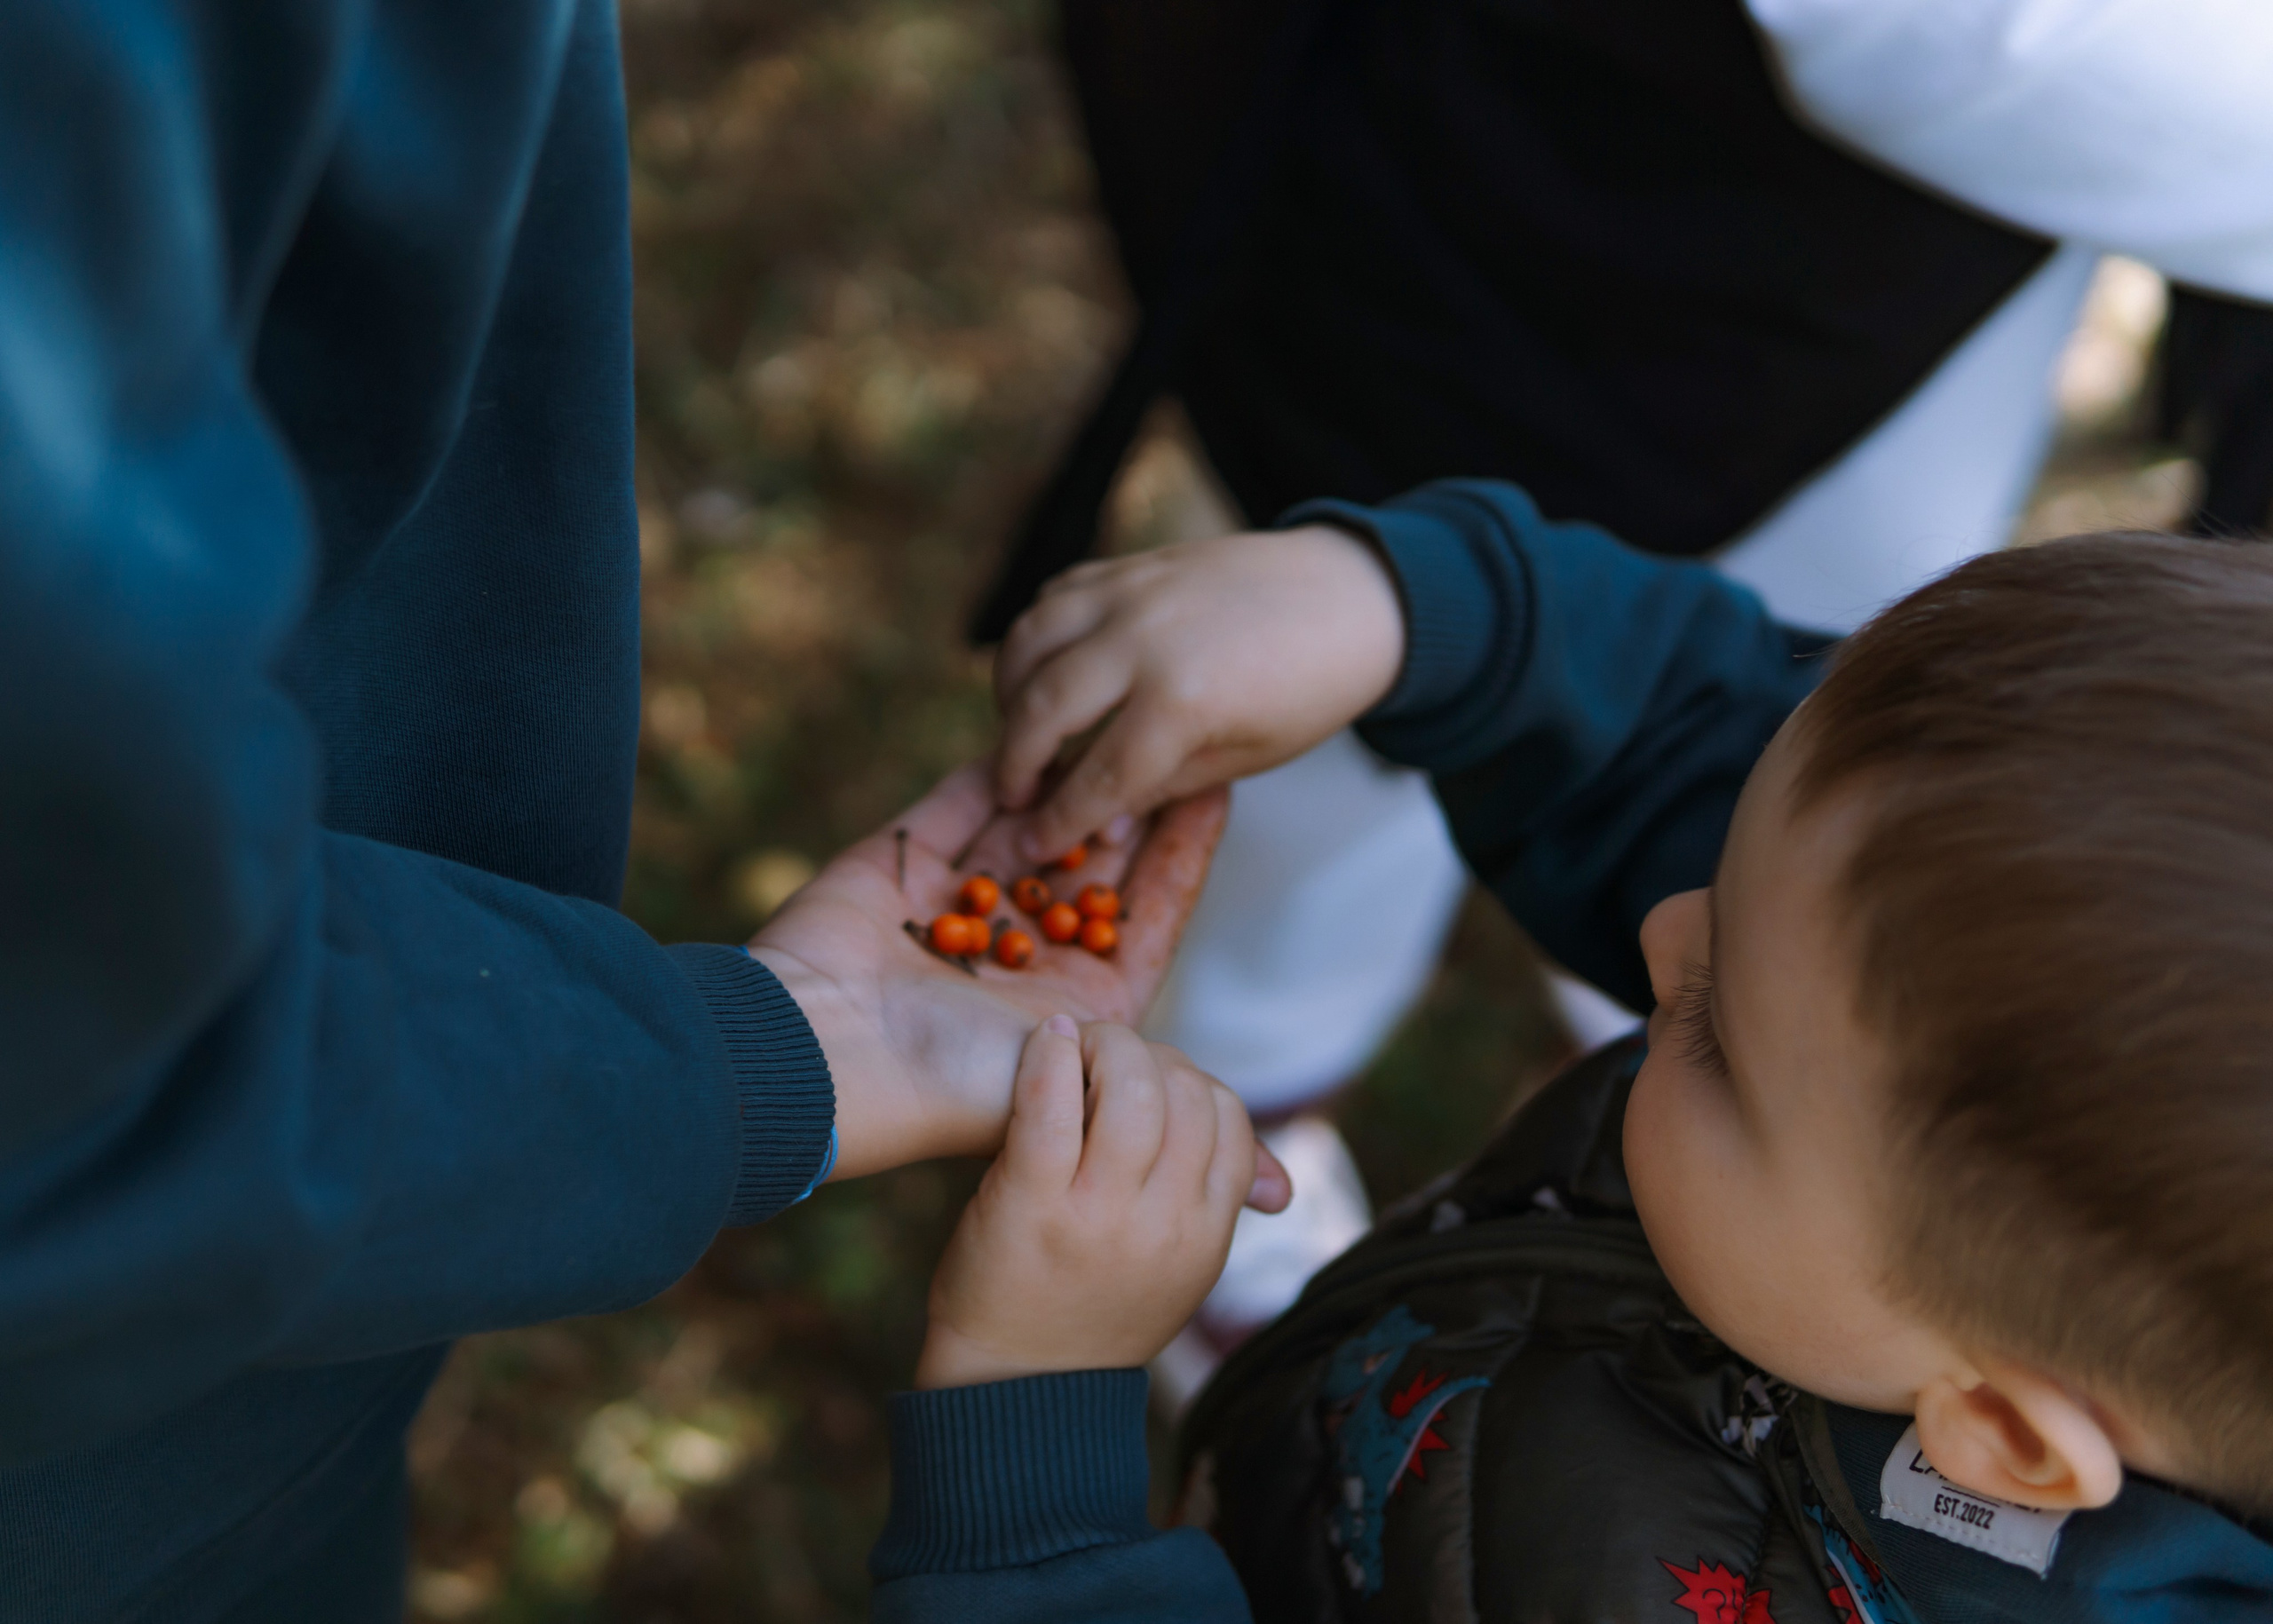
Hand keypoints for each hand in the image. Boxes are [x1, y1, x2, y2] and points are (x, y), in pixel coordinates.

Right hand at [747, 763, 1287, 1206]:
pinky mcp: (905, 861)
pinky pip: (962, 801)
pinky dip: (1001, 765)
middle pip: (1097, 860)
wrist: (824, 1052)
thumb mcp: (1092, 1090)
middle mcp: (1024, 952)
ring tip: (1116, 719)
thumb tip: (1287, 1195)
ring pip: (1035, 824)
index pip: (1150, 913)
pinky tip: (1043, 717)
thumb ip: (1182, 1103)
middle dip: (1136, 799)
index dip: (1185, 851)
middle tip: (1175, 731)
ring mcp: (960, 903)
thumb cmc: (953, 1079)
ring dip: (1073, 777)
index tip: (1222, 785)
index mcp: (1078, 1006)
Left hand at [917, 1017, 1261, 1387]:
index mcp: (1205, 1236)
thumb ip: (1218, 1214)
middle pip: (1187, 1092)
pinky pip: (1052, 1102)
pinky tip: (1049, 1040)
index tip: (1150, 1082)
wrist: (1009, 1390)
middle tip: (1107, 1053)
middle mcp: (1163, 1223)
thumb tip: (1282, 1187)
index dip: (1194, 1081)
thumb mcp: (1178, 1276)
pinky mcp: (1031, 1204)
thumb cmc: (1089, 1315)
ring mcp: (1099, 1214)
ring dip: (1107, 1044)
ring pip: (1132, 1087)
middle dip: (1149, 1053)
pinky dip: (1052, 1056)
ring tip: (1077, 1044)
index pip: (1231, 1120)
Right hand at [992, 524, 1405, 863]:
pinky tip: (1046, 674)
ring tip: (1020, 732)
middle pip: (1043, 706)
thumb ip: (1164, 786)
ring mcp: (1132, 591)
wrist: (1352, 596)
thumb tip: (1101, 819)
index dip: (1060, 819)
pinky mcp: (1130, 565)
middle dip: (1016, 761)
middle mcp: (1145, 638)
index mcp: (1184, 699)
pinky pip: (1055, 599)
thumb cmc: (1309, 690)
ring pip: (1031, 640)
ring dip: (1010, 693)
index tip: (1032, 844)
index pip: (1098, 775)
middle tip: (1013, 795)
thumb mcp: (1246, 758)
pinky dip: (1037, 639)